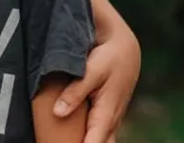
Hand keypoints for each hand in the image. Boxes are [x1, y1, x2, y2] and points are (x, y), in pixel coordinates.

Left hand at [56, 11, 141, 142]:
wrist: (125, 49)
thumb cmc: (109, 58)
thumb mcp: (91, 71)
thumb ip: (75, 91)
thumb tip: (58, 112)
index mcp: (107, 113)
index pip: (94, 142)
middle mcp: (111, 120)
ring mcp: (111, 119)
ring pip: (102, 140)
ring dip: (87, 141)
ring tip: (66, 139)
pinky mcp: (107, 114)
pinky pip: (100, 134)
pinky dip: (89, 137)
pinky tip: (73, 135)